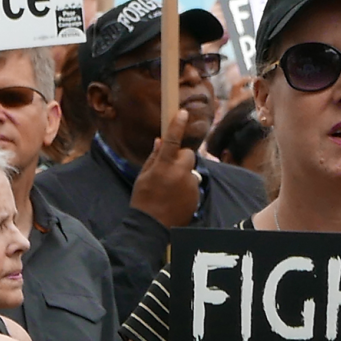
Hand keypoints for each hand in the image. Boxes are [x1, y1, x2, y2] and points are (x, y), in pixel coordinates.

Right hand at [129, 110, 200, 227]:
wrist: (152, 227)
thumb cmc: (143, 201)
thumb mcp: (143, 177)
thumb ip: (153, 158)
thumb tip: (160, 141)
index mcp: (163, 167)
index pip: (172, 141)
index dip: (177, 125)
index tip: (183, 112)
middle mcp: (180, 173)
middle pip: (188, 154)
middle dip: (180, 158)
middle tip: (169, 168)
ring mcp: (190, 185)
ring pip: (191, 170)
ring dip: (183, 174)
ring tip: (170, 189)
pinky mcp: (197, 195)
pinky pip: (193, 184)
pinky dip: (186, 187)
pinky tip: (175, 198)